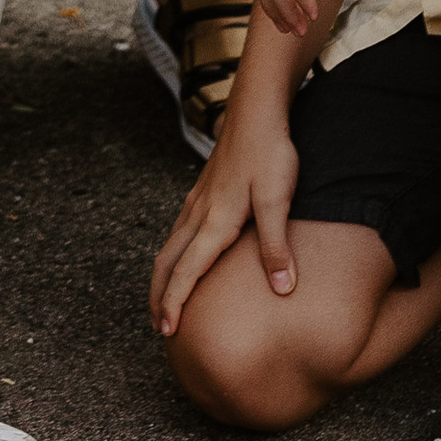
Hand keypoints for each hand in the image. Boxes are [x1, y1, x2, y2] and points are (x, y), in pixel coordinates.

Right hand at [149, 109, 301, 332]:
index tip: (166, 331)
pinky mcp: (205, 190)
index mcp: (215, 221)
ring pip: (170, 245)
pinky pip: (179, 229)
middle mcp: (200, 213)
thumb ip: (276, 245)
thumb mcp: (278, 199)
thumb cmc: (268, 152)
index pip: (187, 272)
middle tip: (159, 327)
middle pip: (168, 262)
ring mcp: (199, 199)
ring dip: (164, 275)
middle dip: (160, 296)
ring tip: (166, 299)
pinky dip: (173, 253)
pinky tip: (183, 255)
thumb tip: (282, 289)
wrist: (256, 109)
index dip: (174, 303)